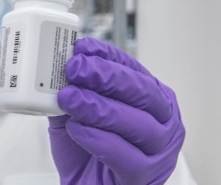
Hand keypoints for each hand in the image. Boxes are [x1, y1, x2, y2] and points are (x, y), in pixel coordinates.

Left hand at [48, 38, 184, 184]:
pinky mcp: (144, 177)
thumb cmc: (86, 151)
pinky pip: (125, 156)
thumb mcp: (76, 113)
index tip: (82, 48)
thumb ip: (72, 91)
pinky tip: (78, 129)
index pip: (134, 70)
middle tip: (75, 68)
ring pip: (137, 123)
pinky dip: (98, 138)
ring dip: (99, 107)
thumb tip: (56, 67)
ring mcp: (158, 152)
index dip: (108, 56)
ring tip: (70, 98)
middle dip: (106, 76)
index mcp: (151, 100)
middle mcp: (163, 122)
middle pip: (143, 92)